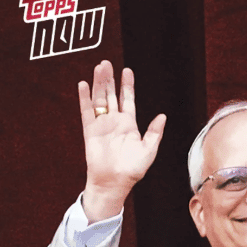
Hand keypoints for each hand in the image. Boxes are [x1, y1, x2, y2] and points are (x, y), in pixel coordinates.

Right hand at [78, 60, 165, 222]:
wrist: (114, 183)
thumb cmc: (132, 170)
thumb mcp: (149, 150)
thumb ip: (154, 132)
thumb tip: (162, 116)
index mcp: (129, 125)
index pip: (127, 100)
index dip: (127, 86)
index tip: (127, 70)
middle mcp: (114, 122)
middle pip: (111, 95)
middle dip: (109, 79)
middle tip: (107, 63)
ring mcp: (101, 125)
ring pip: (98, 99)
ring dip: (98, 84)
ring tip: (99, 68)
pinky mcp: (90, 131)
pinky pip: (86, 111)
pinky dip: (84, 98)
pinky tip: (84, 85)